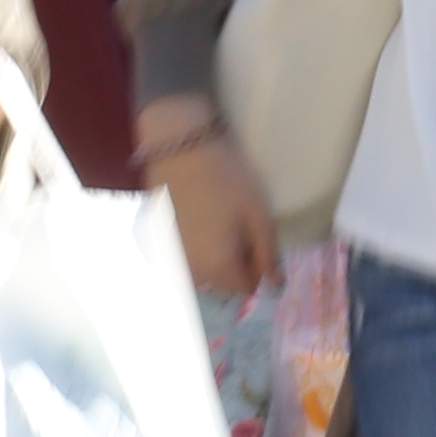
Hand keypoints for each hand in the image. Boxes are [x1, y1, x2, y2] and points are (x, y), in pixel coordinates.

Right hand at [147, 118, 279, 296]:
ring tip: (219, 222)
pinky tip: (198, 218)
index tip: (258, 239)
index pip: (246, 288)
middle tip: (240, 228)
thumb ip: (269, 254)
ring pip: (203, 271)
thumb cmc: (226, 180)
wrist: (179, 149)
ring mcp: (172, 257)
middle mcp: (191, 271)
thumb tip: (276, 285)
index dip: (258, 266)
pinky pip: (184, 256)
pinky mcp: (159, 242)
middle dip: (236, 264)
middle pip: (222, 282)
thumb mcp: (258, 215)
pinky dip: (195, 246)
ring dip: (214, 257)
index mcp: (218, 268)